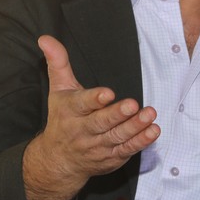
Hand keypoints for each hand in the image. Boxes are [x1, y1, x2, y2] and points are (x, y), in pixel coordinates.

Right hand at [22, 34, 160, 199]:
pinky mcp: (111, 157)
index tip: (107, 93)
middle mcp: (83, 131)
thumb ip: (58, 63)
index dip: (94, 100)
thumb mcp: (58, 89)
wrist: (57, 161)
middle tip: (133, 104)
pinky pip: (127, 150)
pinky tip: (153, 131)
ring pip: (117, 137)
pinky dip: (141, 142)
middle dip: (117, 115)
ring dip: (134, 127)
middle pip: (101, 123)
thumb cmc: (62, 118)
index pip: (82, 104)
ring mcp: (98, 146)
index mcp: (70, 111)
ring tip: (150, 115)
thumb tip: (46, 38)